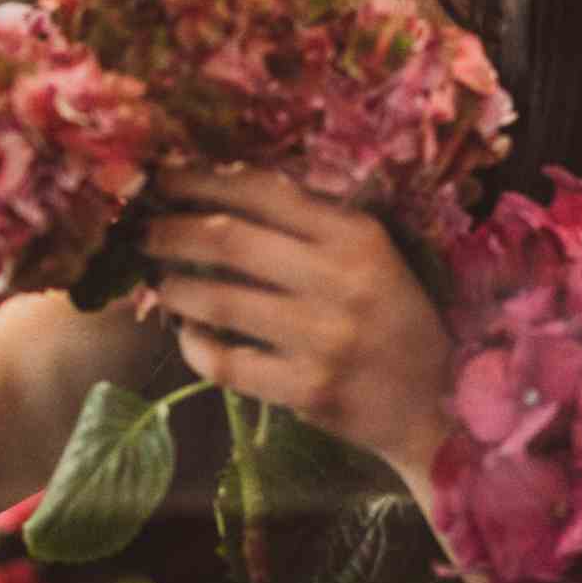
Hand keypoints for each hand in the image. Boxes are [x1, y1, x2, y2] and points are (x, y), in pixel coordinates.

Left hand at [144, 165, 453, 484]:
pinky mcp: (307, 389)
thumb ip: (312, 226)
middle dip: (172, 231)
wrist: (437, 404)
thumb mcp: (373, 256)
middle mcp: (341, 281)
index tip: (164, 178)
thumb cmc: (395, 319)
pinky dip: (195, 346)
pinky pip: (226, 363)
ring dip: (174, 288)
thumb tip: (221, 192)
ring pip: (219, 301)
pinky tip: (188, 334)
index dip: (203, 180)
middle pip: (229, 241)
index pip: (265, 192)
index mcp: (358, 237)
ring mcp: (323, 338)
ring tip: (159, 282)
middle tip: (144, 231)